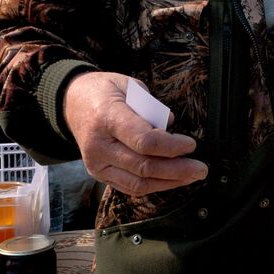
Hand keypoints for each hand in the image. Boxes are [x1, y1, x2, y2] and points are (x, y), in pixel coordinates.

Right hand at [62, 71, 207, 194]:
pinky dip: (153, 186)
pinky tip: (172, 180)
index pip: (144, 141)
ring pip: (138, 182)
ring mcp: (96, 163)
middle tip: (200, 168)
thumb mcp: (130, 86)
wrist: (72, 103)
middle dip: (177, 169)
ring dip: (169, 182)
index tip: (190, 144)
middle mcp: (99, 145)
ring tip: (191, 176)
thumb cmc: (105, 91)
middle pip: (144, 166)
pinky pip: (130, 187)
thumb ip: (151, 108)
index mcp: (107, 117)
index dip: (172, 147)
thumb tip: (170, 127)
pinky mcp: (98, 173)